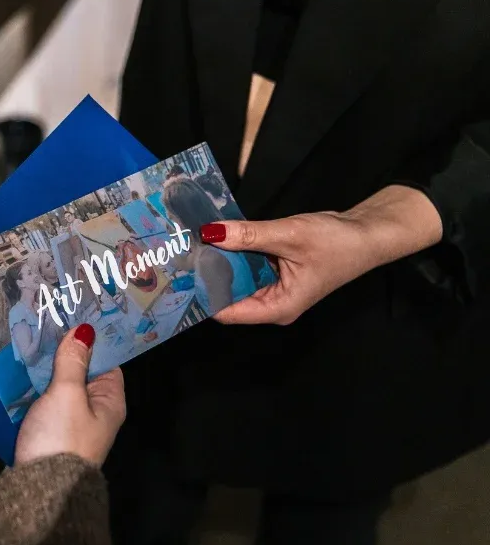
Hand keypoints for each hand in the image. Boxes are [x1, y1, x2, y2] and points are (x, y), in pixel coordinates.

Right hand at [15, 325, 125, 466]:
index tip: (74, 313)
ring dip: (48, 368)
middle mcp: (96, 412)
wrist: (41, 490)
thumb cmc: (61, 436)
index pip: (107, 360)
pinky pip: (46, 400)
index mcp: (111, 401)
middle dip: (66, 350)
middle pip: (83, 372)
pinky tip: (21, 369)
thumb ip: (73, 361)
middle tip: (46, 318)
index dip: (92, 338)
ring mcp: (72, 423)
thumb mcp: (67, 393)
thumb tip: (86, 330)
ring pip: (62, 386)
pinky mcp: (50, 432)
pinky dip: (37, 386)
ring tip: (29, 336)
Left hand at [203, 185, 442, 325]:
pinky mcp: (275, 272)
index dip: (203, 294)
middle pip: (228, 295)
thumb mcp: (289, 235)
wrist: (367, 234)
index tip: (181, 275)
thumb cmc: (337, 242)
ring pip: (236, 278)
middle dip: (207, 275)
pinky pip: (247, 266)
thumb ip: (249, 235)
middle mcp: (272, 304)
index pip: (228, 311)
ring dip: (219, 262)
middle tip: (178, 253)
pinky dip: (234, 254)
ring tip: (190, 243)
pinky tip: (216, 238)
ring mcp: (273, 289)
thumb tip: (211, 233)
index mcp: (277, 307)